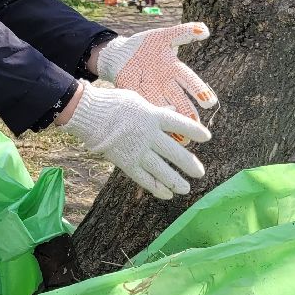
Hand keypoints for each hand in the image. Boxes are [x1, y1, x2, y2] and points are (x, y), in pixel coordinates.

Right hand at [59, 84, 209, 199]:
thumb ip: (156, 110)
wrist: (87, 113)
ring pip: (160, 169)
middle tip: (200, 173)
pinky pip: (143, 177)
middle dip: (188, 163)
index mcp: (152, 116)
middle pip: (173, 151)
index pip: (178, 124)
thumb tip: (172, 111)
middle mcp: (147, 134)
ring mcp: (136, 150)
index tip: (207, 137)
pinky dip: (155, 186)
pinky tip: (166, 194)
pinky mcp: (125, 162)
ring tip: (185, 188)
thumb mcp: (138, 101)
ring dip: (175, 180)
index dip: (193, 131)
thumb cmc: (113, 103)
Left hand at [94, 23, 217, 120]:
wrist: (122, 54)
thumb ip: (183, 32)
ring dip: (173, 122)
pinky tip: (158, 131)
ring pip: (165, 109)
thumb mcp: (163, 36)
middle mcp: (166, 84)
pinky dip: (152, 119)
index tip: (209, 102)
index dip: (199, 90)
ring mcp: (151, 92)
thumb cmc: (146, 45)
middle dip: (188, 113)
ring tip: (182, 138)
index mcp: (174, 69)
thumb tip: (204, 30)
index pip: (189, 80)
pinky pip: (145, 108)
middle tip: (197, 126)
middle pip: (180, 100)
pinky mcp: (135, 96)